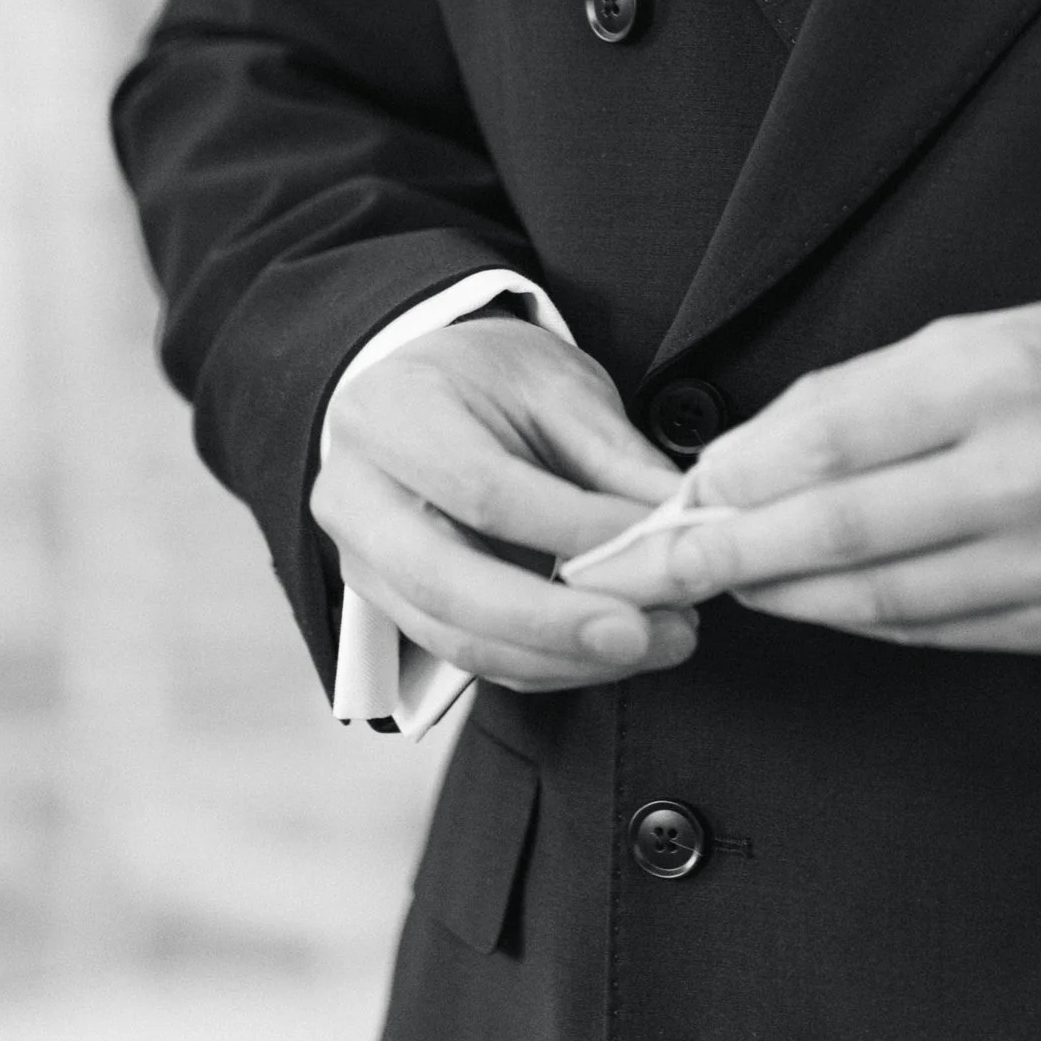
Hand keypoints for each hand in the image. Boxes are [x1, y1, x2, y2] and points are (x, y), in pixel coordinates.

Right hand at [313, 318, 698, 693]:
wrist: (423, 387)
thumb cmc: (490, 377)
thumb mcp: (556, 385)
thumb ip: (614, 456)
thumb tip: (683, 520)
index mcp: (391, 415)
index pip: (484, 489)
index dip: (574, 530)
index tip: (656, 548)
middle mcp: (357, 497)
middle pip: (449, 585)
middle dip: (555, 622)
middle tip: (646, 633)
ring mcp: (362, 562)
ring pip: (456, 639)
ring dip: (562, 657)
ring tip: (656, 641)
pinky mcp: (387, 609)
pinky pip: (467, 655)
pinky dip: (545, 663)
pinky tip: (611, 651)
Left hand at [564, 300, 1040, 655]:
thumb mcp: (989, 337)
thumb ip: (869, 394)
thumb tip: (751, 456)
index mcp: (1003, 380)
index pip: (836, 432)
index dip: (744, 472)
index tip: (686, 491)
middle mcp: (1026, 476)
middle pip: (840, 529)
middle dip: (727, 552)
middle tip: (652, 565)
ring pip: (875, 596)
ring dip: (780, 593)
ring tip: (723, 581)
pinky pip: (929, 632)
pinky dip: (855, 618)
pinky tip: (810, 601)